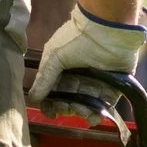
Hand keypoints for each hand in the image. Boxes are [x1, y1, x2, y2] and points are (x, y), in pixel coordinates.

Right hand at [27, 4, 146, 103]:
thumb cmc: (77, 38)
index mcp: (62, 68)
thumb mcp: (55, 57)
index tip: (51, 113)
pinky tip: (94, 117)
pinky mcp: (113, 85)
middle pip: (70, 99)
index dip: (51, 103)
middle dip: (67, 107)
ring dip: (83, 112)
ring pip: (86, 104)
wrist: (107, 28)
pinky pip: (106, 103)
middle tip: (67, 108)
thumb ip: (45, 79)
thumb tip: (33, 98)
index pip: (54, 91)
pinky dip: (100, 113)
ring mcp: (96, 81)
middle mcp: (78, 76)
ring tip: (83, 112)